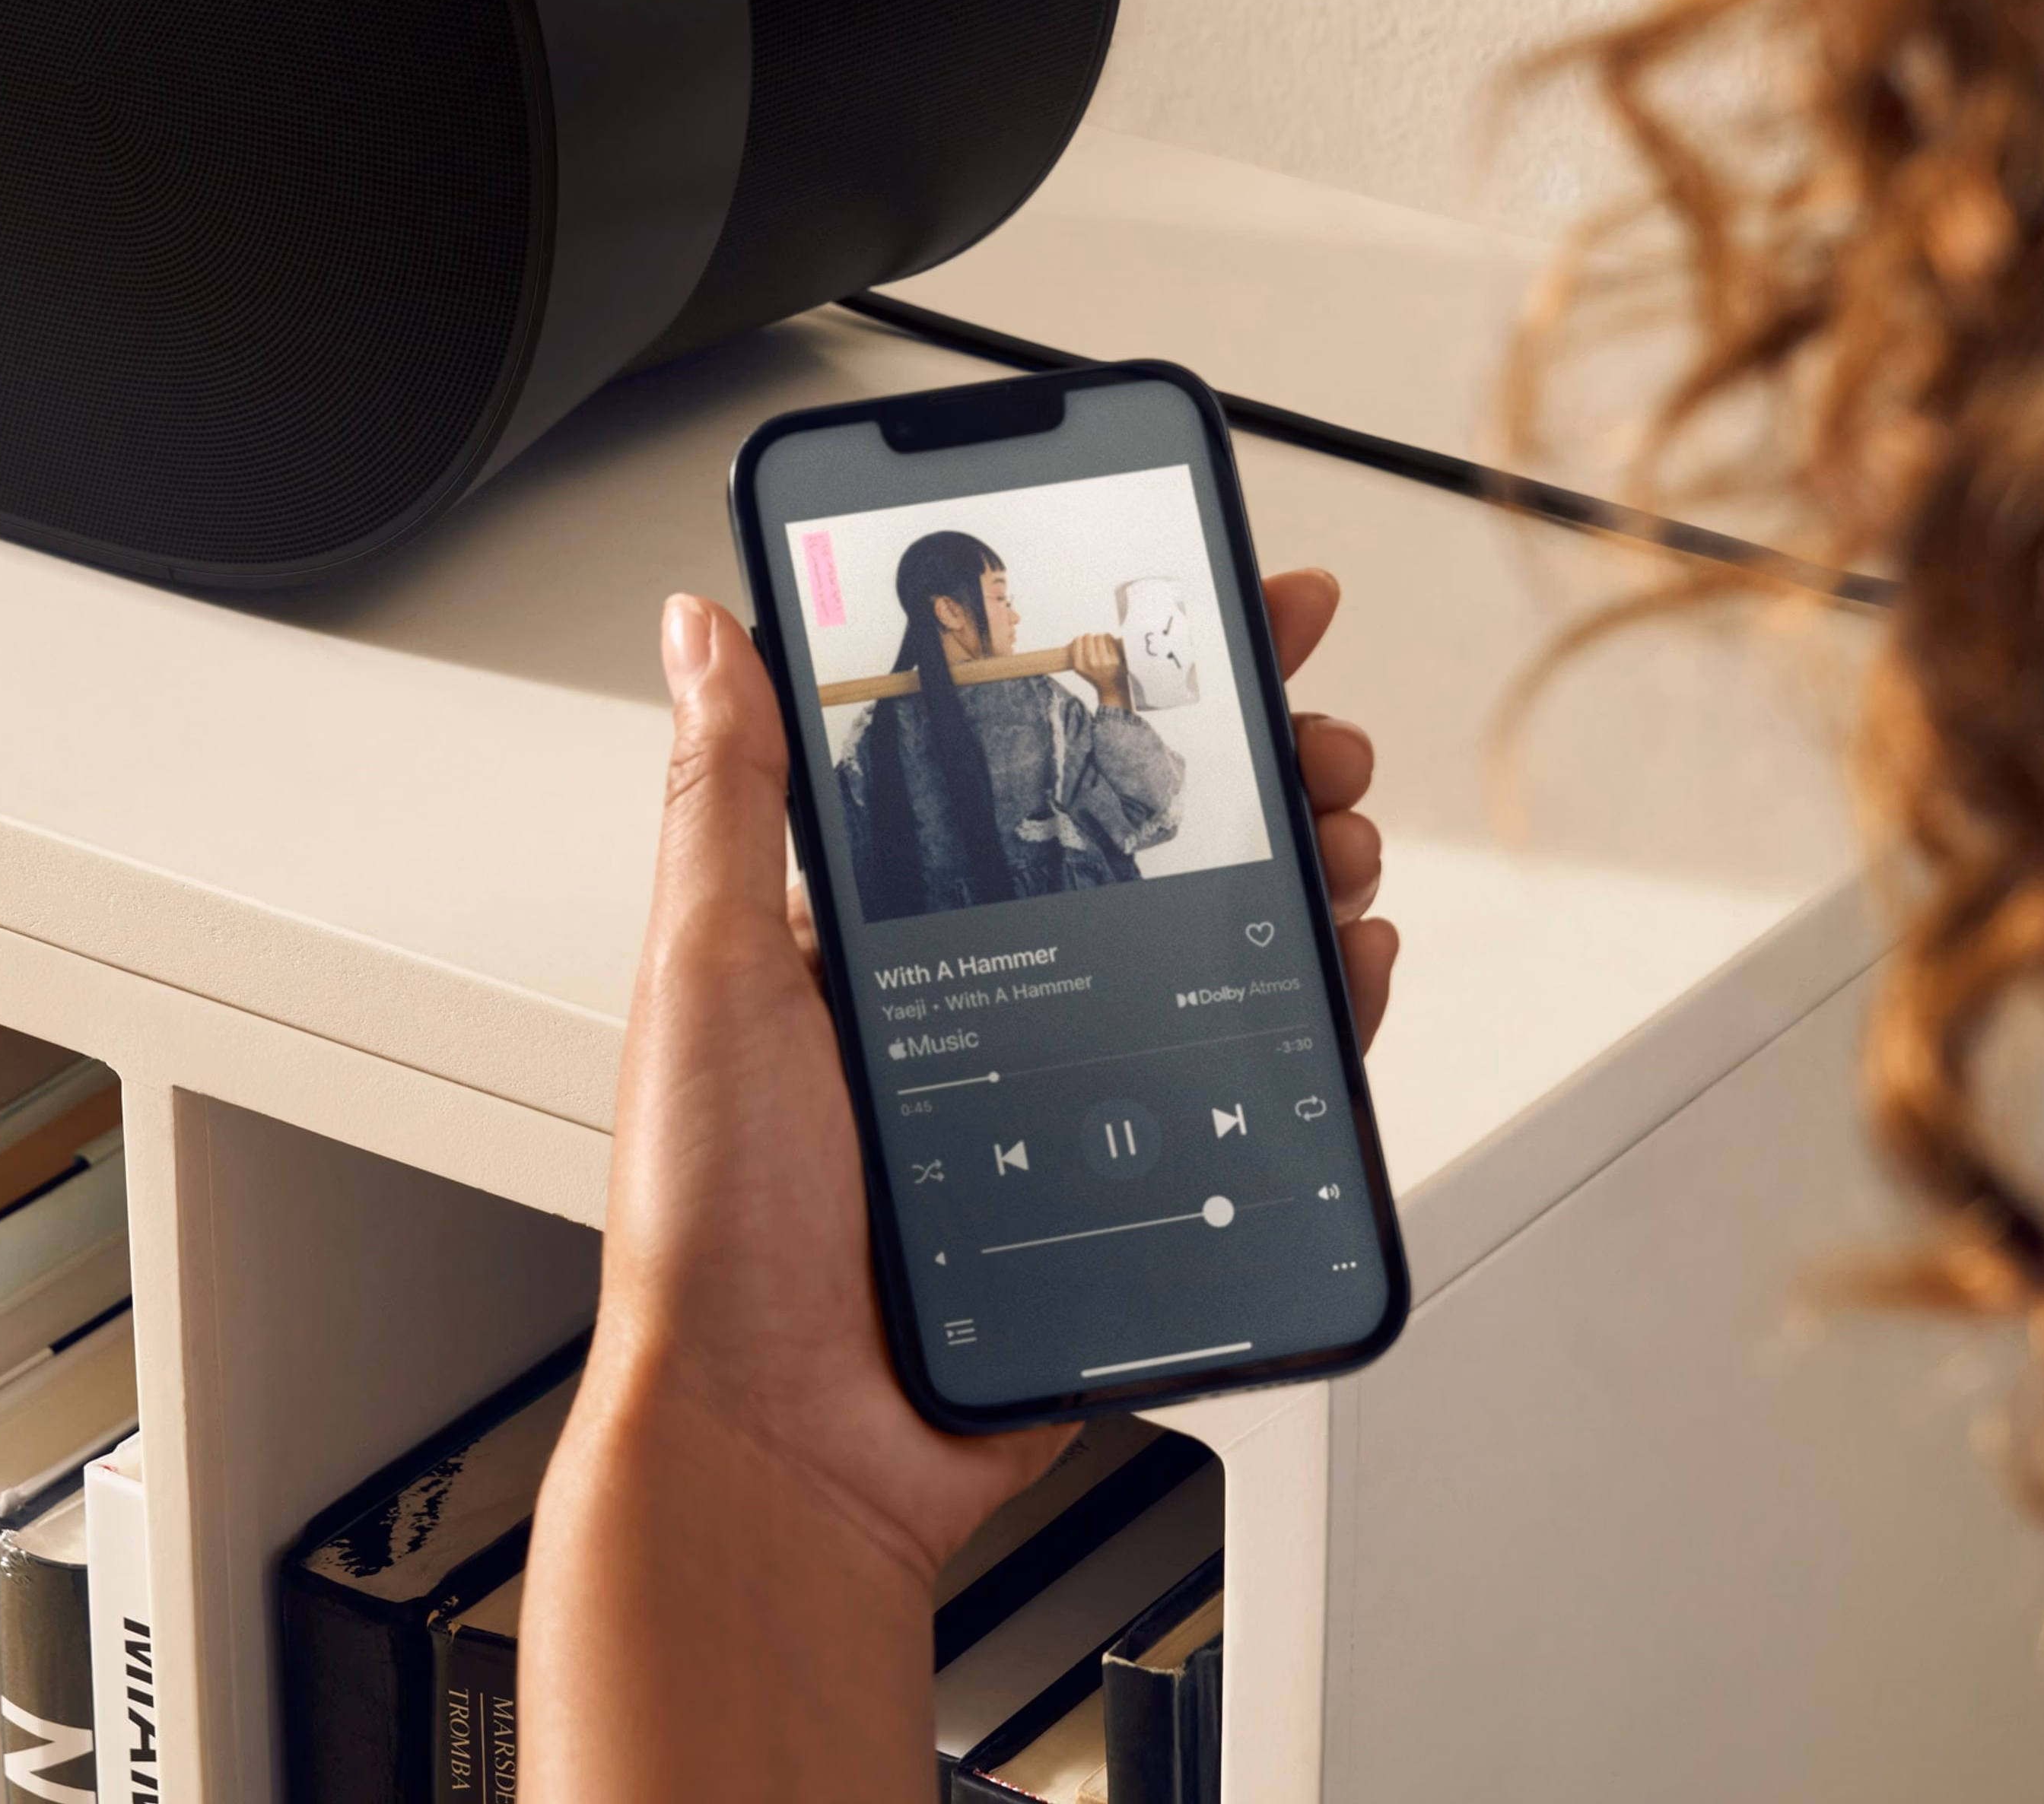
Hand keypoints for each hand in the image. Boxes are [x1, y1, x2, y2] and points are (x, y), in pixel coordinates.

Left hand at [522, 574, 1396, 1803]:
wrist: (787, 1447)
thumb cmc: (717, 1222)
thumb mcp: (706, 969)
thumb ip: (724, 795)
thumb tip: (701, 625)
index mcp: (874, 921)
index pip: (1004, 751)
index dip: (1100, 664)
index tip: (1185, 595)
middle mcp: (976, 982)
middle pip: (1134, 832)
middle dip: (1237, 755)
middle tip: (1299, 720)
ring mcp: (1057, 1076)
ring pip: (1206, 936)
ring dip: (1292, 859)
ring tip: (1332, 822)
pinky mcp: (1124, 1170)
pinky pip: (1240, 1070)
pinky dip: (1311, 1006)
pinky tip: (1342, 957)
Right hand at [1066, 627, 1128, 710]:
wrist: (1112, 689)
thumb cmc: (1097, 676)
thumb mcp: (1081, 669)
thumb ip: (1077, 655)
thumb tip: (1078, 638)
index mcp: (1079, 666)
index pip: (1077, 641)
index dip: (1081, 640)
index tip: (1085, 643)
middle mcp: (1091, 663)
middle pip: (1088, 637)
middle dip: (1091, 638)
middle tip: (1095, 644)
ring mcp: (1103, 661)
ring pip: (1099, 636)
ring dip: (1100, 638)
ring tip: (1102, 645)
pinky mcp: (1115, 659)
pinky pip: (1109, 638)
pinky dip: (1109, 638)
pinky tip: (1108, 643)